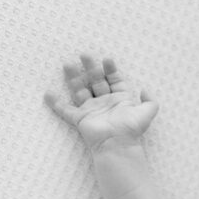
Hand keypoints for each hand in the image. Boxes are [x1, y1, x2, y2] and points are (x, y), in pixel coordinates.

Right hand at [44, 54, 158, 151]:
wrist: (117, 144)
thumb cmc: (132, 129)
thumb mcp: (147, 112)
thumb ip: (151, 101)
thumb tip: (145, 90)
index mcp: (120, 99)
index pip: (115, 80)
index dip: (111, 70)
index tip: (107, 59)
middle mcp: (105, 103)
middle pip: (96, 81)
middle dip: (90, 67)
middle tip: (85, 54)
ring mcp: (92, 110)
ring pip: (80, 91)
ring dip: (73, 78)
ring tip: (67, 64)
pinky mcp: (80, 119)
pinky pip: (65, 111)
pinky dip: (55, 104)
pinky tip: (47, 94)